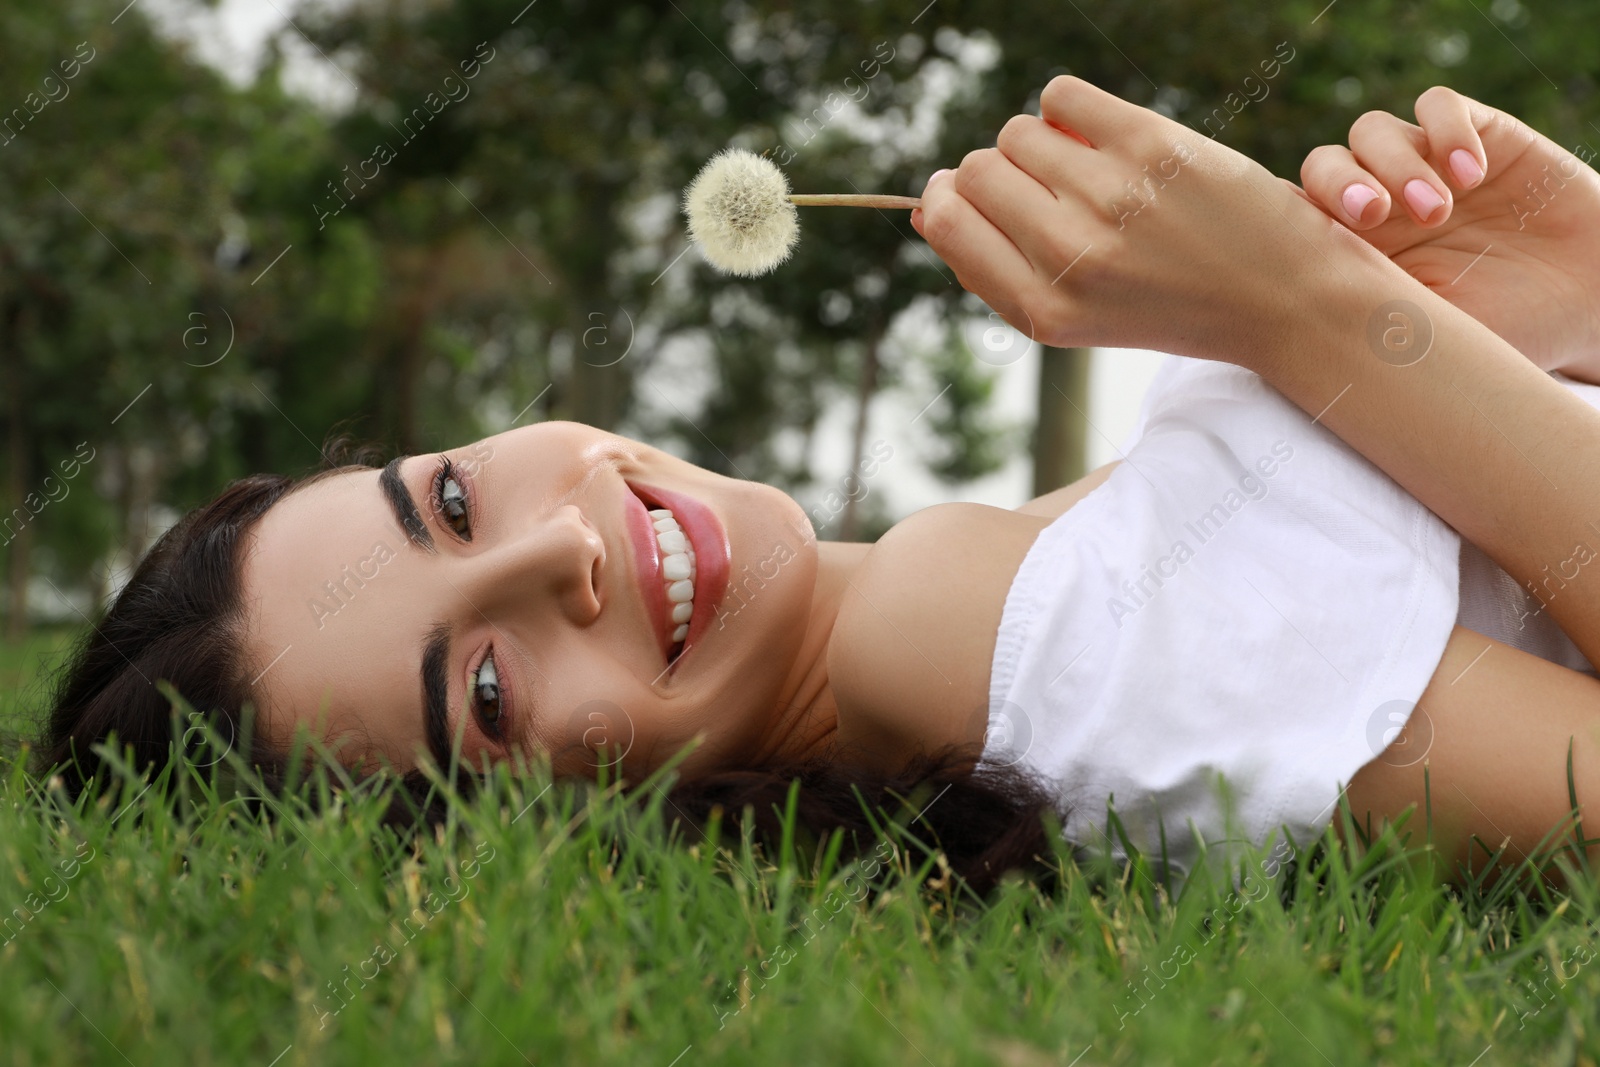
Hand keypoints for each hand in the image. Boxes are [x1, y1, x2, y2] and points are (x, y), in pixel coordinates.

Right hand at [909, 76, 1385, 370]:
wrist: (1282, 297)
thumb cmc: (1169, 305)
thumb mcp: (1075, 314)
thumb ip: (997, 268)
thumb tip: (928, 206)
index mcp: (1042, 310)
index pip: (949, 221)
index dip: (949, 199)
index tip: (973, 196)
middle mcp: (1068, 256)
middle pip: (977, 170)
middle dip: (998, 172)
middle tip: (1048, 189)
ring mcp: (1107, 196)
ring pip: (1018, 132)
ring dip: (1040, 142)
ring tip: (1084, 168)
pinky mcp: (1148, 145)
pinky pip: (1060, 95)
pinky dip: (1069, 107)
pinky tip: (1102, 137)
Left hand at [1298, 86, 1599, 372]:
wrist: (1589, 305)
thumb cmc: (1504, 332)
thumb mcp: (1427, 336)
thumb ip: (1370, 306)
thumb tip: (1299, 310)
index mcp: (1355, 251)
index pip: (1296, 215)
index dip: (1290, 218)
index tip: (1311, 246)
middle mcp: (1382, 203)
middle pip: (1325, 165)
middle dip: (1340, 184)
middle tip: (1372, 217)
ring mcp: (1426, 165)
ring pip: (1373, 132)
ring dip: (1398, 164)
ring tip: (1437, 209)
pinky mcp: (1478, 136)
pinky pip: (1439, 106)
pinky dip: (1447, 130)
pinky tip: (1473, 173)